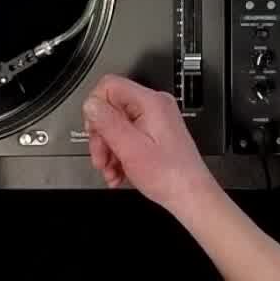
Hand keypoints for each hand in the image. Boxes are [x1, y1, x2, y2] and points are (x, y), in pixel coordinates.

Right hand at [84, 75, 218, 213]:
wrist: (189, 195)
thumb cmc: (169, 175)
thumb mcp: (130, 148)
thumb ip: (107, 122)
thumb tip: (90, 104)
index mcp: (150, 102)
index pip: (109, 86)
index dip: (95, 108)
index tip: (94, 131)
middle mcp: (154, 107)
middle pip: (111, 109)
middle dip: (101, 137)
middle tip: (101, 158)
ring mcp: (155, 121)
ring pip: (116, 127)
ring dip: (108, 151)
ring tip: (110, 171)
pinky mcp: (155, 135)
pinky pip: (127, 137)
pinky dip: (119, 156)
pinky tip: (118, 173)